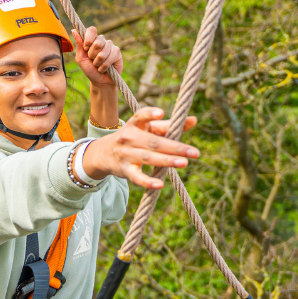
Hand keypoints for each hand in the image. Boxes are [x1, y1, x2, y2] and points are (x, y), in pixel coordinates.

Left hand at [72, 26, 122, 85]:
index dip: (88, 38)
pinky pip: (110, 57)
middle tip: (92, 60)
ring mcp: (110, 45)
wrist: (99, 81)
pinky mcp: (117, 52)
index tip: (86, 48)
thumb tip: (74, 31)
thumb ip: (79, 45)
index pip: (91, 30)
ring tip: (98, 65)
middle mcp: (102, 40)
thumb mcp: (81, 59)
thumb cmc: (89, 69)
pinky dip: (104, 66)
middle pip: (97, 42)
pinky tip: (105, 68)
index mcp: (92, 40)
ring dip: (98, 62)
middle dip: (92, 55)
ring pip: (103, 52)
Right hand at [81, 106, 197, 189]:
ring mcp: (126, 155)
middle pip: (153, 142)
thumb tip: (193, 120)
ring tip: (184, 163)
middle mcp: (129, 138)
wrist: (103, 154)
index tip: (161, 114)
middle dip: (174, 147)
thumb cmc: (133, 138)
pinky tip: (159, 184)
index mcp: (135, 124)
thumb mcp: (147, 129)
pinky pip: (136, 177)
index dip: (150, 114)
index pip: (141, 116)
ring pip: (148, 158)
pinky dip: (147, 181)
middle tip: (194, 153)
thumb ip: (169, 126)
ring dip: (166, 161)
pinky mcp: (124, 170)